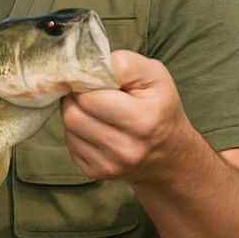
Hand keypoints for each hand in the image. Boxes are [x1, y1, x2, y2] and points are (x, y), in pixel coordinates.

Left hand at [61, 50, 190, 183]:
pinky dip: (77, 132)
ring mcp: (111, 165)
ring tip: (95, 109)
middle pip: (73, 115)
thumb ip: (123, 64)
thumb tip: (87, 66)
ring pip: (69, 129)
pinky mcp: (96, 174)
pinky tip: (95, 127)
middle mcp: (127, 149)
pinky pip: (71, 145)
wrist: (169, 153)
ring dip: (75, 113)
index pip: (90, 98)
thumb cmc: (160, 106)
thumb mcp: (154, 74)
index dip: (86, 82)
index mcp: (143, 120)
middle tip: (89, 92)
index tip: (93, 78)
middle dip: (76, 98)